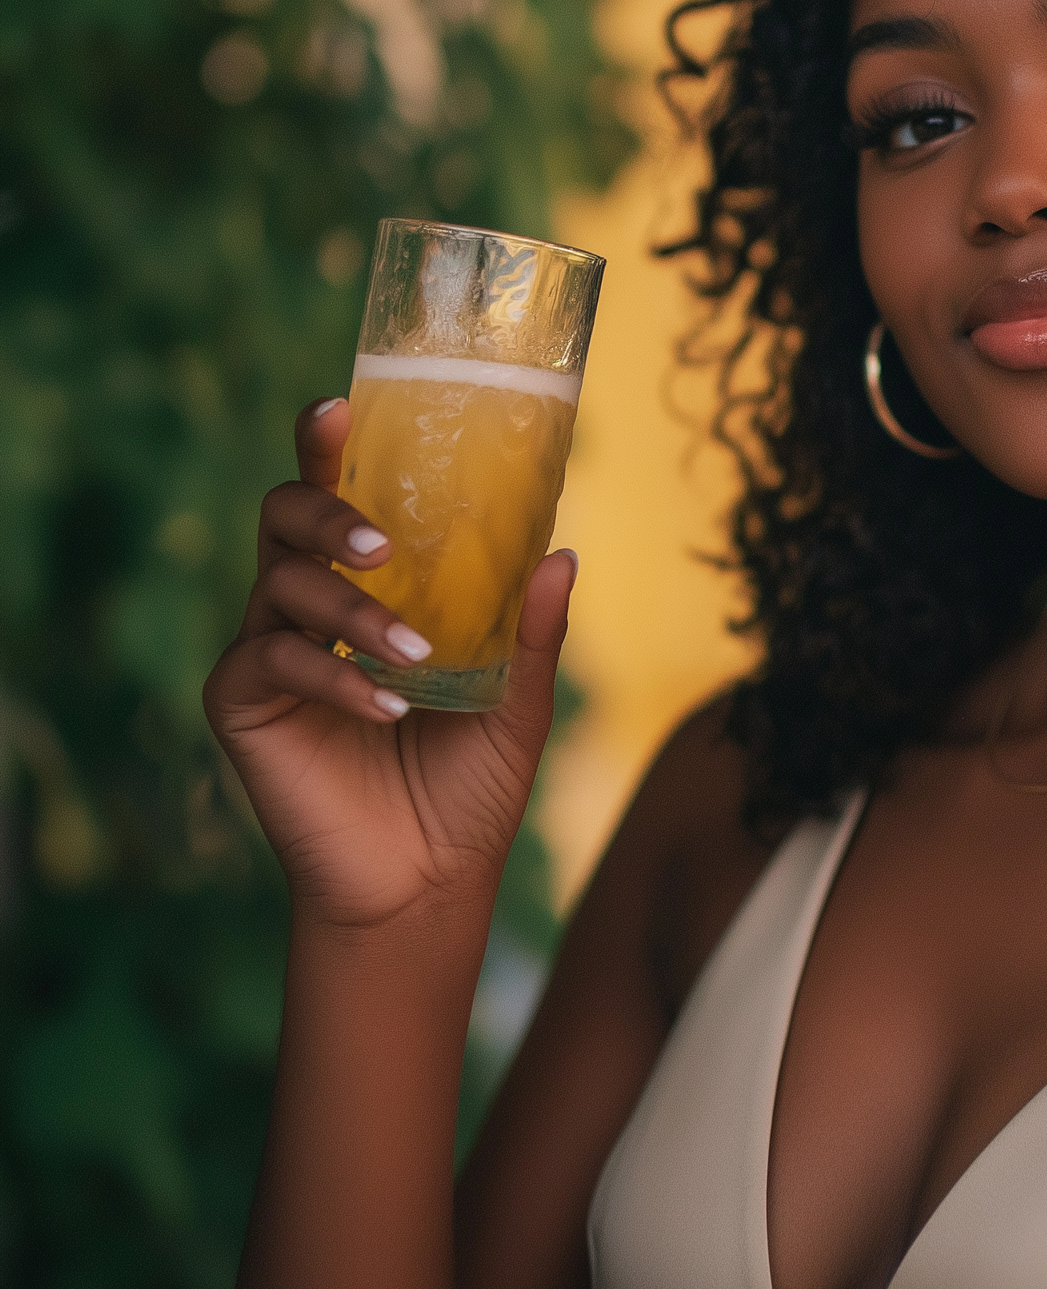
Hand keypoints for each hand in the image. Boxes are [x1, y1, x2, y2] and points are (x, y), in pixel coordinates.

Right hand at [203, 397, 575, 933]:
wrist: (427, 881)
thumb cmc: (469, 784)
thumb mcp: (519, 701)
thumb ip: (530, 631)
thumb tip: (563, 554)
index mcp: (371, 586)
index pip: (341, 497)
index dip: (327, 447)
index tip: (339, 407)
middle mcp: (310, 605)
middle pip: (284, 517)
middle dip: (326, 510)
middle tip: (383, 542)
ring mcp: (269, 651)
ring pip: (281, 584)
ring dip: (353, 611)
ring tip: (414, 652)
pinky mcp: (242, 703)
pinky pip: (270, 661)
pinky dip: (334, 679)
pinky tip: (385, 710)